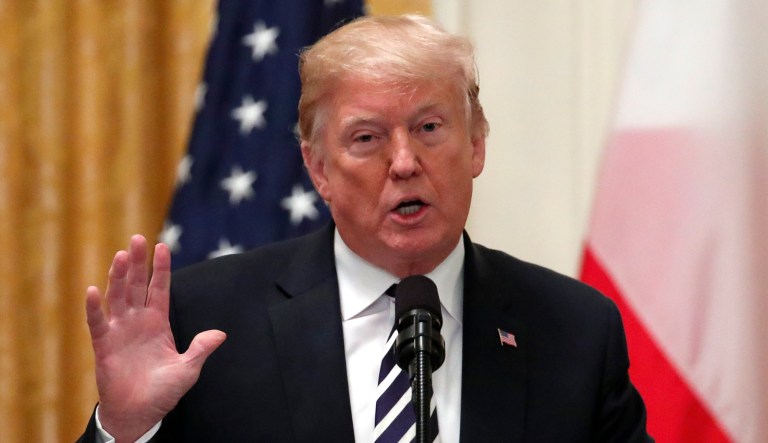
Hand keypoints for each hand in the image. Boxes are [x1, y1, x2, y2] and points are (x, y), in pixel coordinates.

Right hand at [85, 235, 225, 441]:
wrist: (140, 413)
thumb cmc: (163, 391)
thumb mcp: (188, 369)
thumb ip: (201, 349)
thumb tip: (220, 334)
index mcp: (158, 322)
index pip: (160, 288)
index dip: (161, 268)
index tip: (162, 246)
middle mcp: (137, 321)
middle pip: (136, 285)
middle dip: (137, 263)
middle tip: (137, 239)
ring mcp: (119, 331)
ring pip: (118, 297)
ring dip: (118, 277)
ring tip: (120, 255)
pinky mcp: (104, 345)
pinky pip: (97, 323)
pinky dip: (95, 308)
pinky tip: (93, 290)